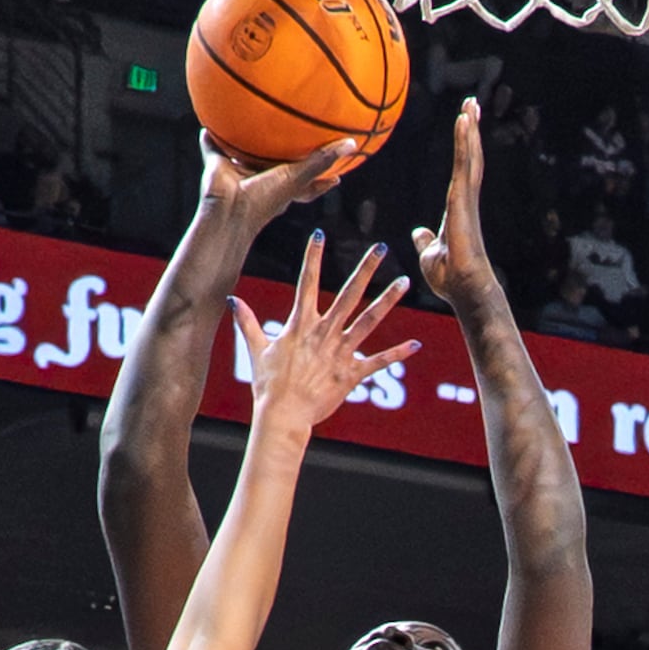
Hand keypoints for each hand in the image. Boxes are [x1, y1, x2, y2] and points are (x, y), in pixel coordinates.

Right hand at [199, 133, 356, 238]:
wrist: (229, 211)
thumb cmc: (264, 201)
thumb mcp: (297, 178)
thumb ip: (322, 161)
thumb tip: (352, 145)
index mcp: (283, 187)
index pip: (308, 182)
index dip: (322, 177)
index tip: (337, 174)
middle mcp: (262, 180)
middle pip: (276, 165)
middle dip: (282, 155)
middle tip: (292, 138)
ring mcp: (240, 174)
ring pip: (244, 156)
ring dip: (245, 145)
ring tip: (246, 124)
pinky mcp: (219, 167)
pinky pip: (213, 148)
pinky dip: (210, 139)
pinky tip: (208, 126)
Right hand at [228, 232, 417, 443]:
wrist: (283, 415)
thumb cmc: (268, 384)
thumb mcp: (256, 350)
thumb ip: (247, 322)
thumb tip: (232, 300)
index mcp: (301, 324)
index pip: (307, 282)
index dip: (313, 257)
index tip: (320, 234)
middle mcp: (324, 333)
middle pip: (349, 294)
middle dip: (365, 269)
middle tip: (381, 248)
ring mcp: (340, 352)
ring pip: (369, 321)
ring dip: (388, 301)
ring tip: (404, 282)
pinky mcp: (352, 374)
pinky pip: (378, 361)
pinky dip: (397, 353)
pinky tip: (416, 345)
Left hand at [410, 98, 493, 314]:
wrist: (463, 288)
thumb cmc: (450, 276)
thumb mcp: (429, 253)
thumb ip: (425, 240)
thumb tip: (417, 232)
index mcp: (458, 208)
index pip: (463, 170)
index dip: (465, 147)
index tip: (466, 126)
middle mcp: (466, 199)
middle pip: (470, 156)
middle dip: (472, 130)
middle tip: (473, 104)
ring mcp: (466, 198)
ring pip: (470, 156)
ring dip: (470, 129)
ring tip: (471, 105)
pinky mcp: (462, 199)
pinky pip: (463, 163)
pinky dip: (464, 141)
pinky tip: (464, 121)